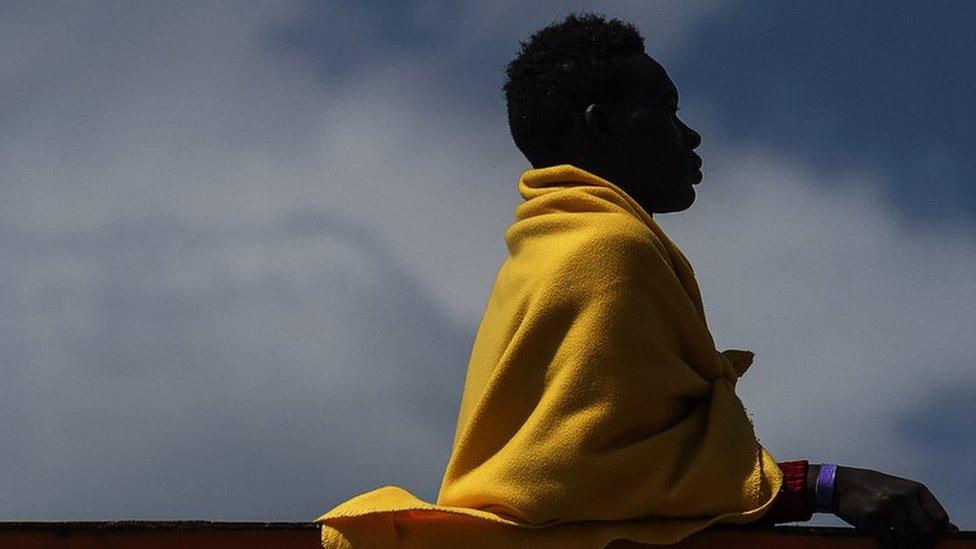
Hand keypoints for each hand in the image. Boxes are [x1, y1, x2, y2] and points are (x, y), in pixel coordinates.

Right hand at [824, 465, 954, 547]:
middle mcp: (903, 495)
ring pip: (908, 538)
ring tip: (896, 545)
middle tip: (912, 546)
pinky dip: (888, 547)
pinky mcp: (872, 516)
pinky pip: (888, 541)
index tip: (927, 541)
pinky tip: (884, 544)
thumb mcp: (901, 491)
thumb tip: (952, 530)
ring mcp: (887, 505)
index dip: (937, 535)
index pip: (940, 518)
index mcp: (915, 489)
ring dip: (904, 547)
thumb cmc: (872, 489)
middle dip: (921, 544)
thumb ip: (923, 508)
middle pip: (927, 530)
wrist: (839, 484)